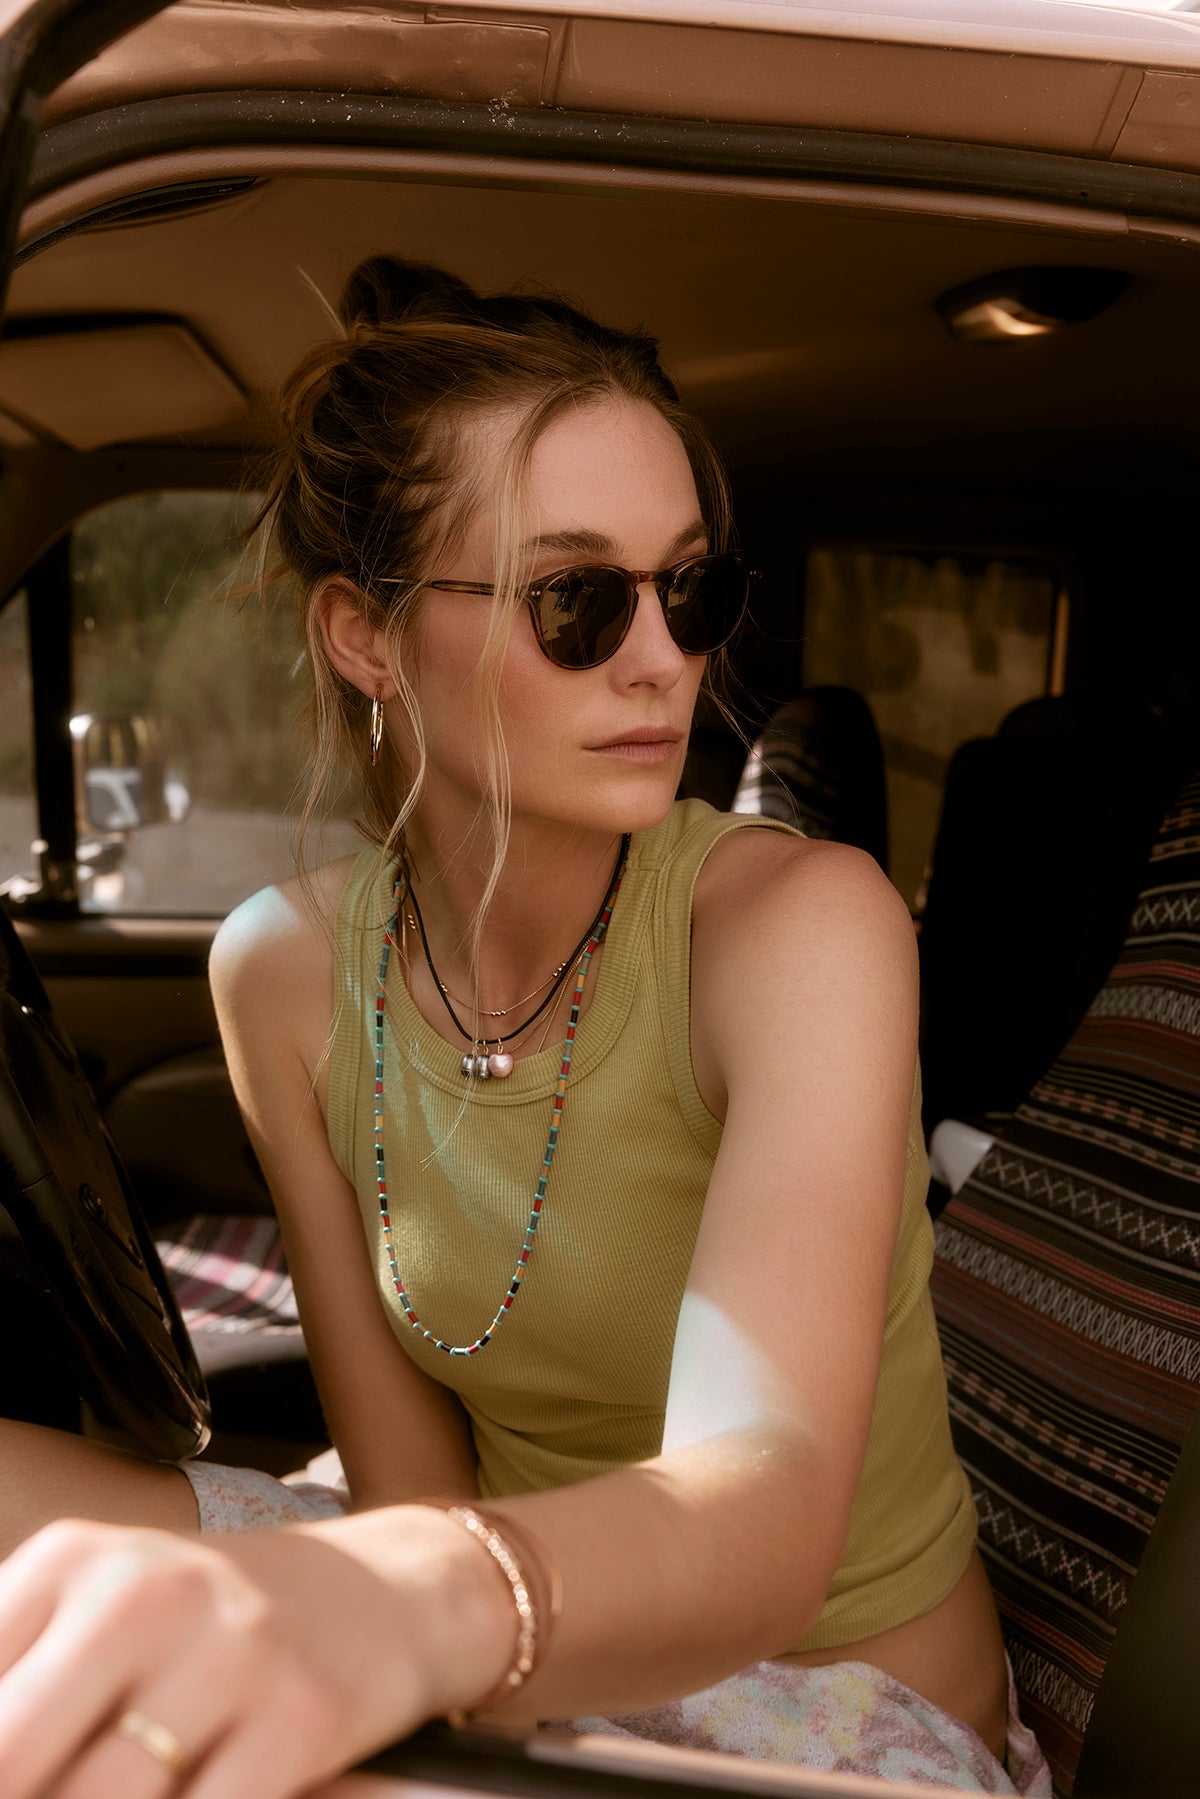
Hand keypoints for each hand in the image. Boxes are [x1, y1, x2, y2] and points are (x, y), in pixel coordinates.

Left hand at [0, 1515, 435, 1798]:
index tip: (19, 1777)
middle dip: (27, 1798)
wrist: (384, 1589)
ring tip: (145, 1785)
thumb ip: (24, 1682)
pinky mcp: (298, 1719)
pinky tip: (195, 1796)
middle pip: (12, 1762)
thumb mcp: (99, 1611)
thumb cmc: (211, 1621)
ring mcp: (227, 1653)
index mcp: (70, 1561)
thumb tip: (0, 1770)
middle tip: (63, 1790)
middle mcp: (141, 1593)